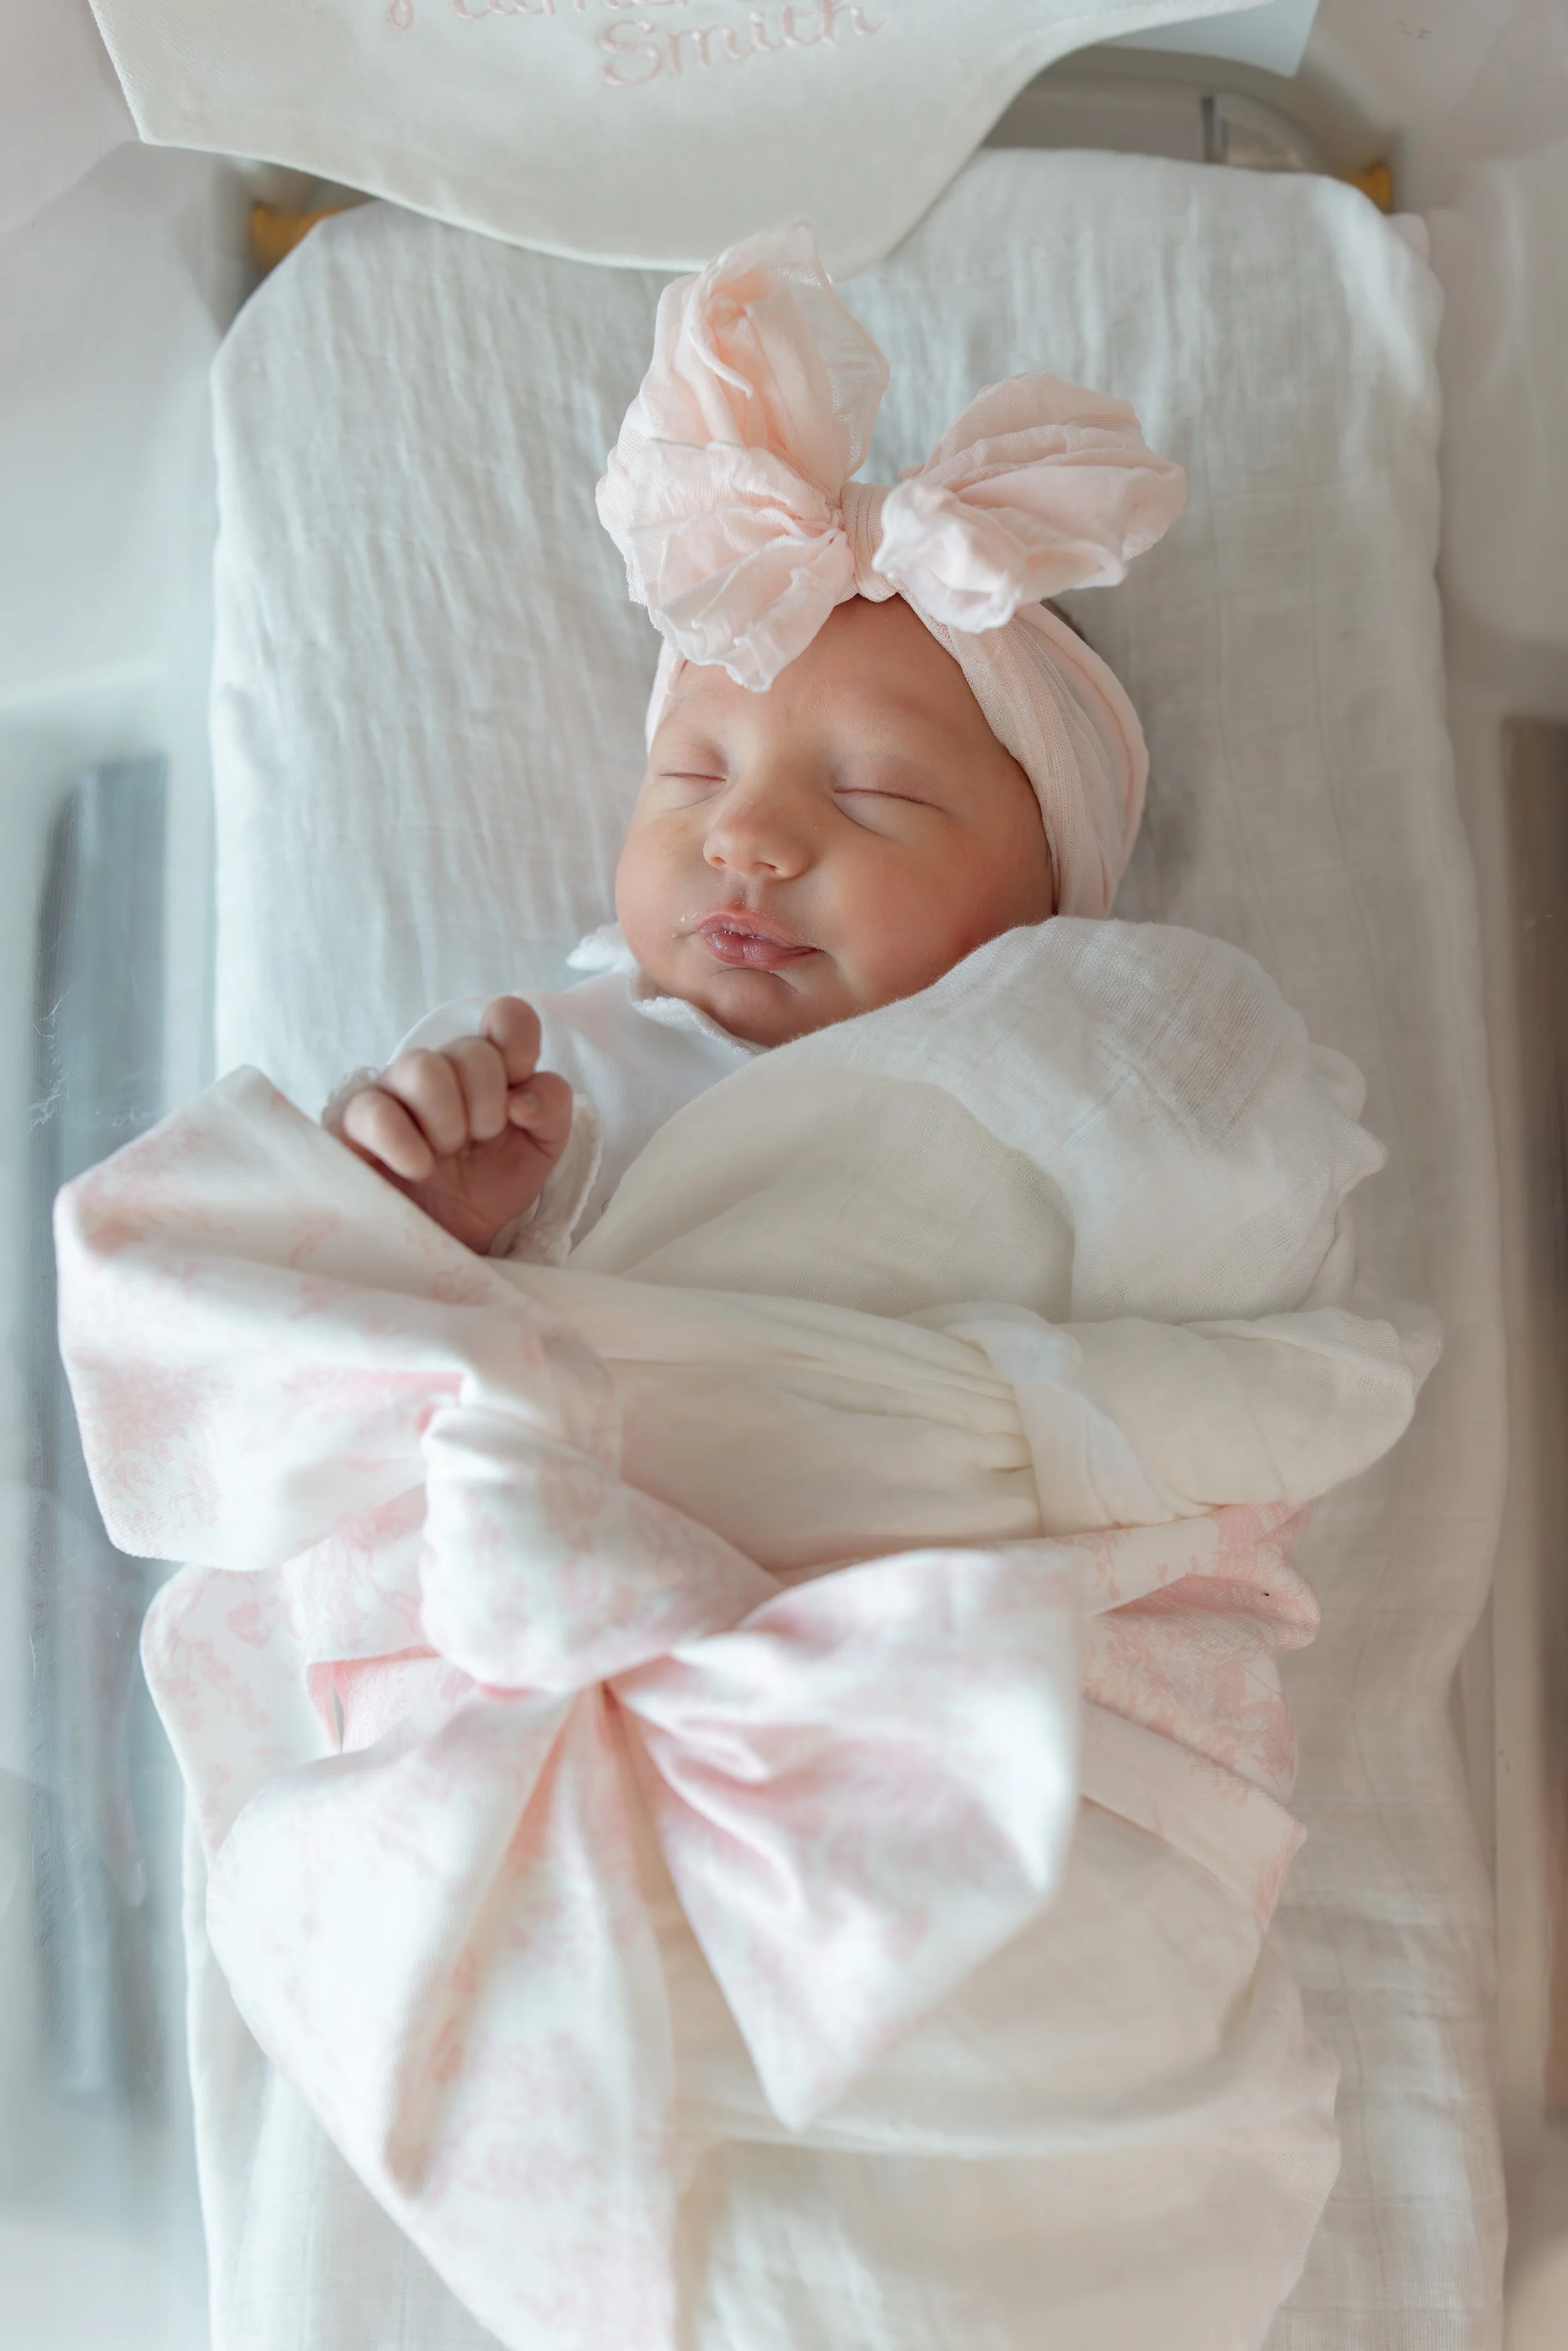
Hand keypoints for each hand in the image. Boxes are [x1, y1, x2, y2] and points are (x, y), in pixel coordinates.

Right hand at [337, 997, 572, 1253]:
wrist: (444, 1238)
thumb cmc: (488, 1185)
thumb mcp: (540, 1150)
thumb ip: (552, 1108)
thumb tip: (523, 1098)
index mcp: (486, 1066)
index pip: (507, 1016)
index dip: (519, 1048)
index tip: (518, 1104)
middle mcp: (439, 1067)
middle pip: (471, 1051)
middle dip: (487, 1109)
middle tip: (476, 1142)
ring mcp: (392, 1089)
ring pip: (423, 1069)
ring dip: (447, 1123)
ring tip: (443, 1156)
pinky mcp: (353, 1122)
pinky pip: (376, 1111)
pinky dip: (407, 1144)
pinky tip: (418, 1168)